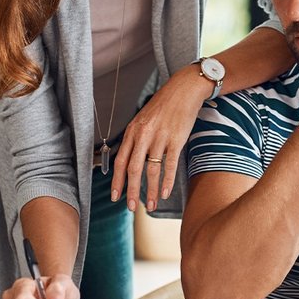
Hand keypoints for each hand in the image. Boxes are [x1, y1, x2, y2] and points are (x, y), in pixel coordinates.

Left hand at [112, 69, 205, 211]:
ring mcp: (160, 138)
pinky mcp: (176, 140)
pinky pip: (169, 165)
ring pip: (151, 171)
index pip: (120, 161)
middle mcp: (143, 135)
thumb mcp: (142, 120)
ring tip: (150, 205)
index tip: (114, 196)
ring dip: (150, 191)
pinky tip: (164, 193)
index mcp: (132, 131)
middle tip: (130, 207)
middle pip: (133, 169)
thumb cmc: (163, 106)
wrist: (183, 90)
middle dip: (130, 191)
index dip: (117, 181)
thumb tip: (129, 162)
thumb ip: (135, 140)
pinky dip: (166, 181)